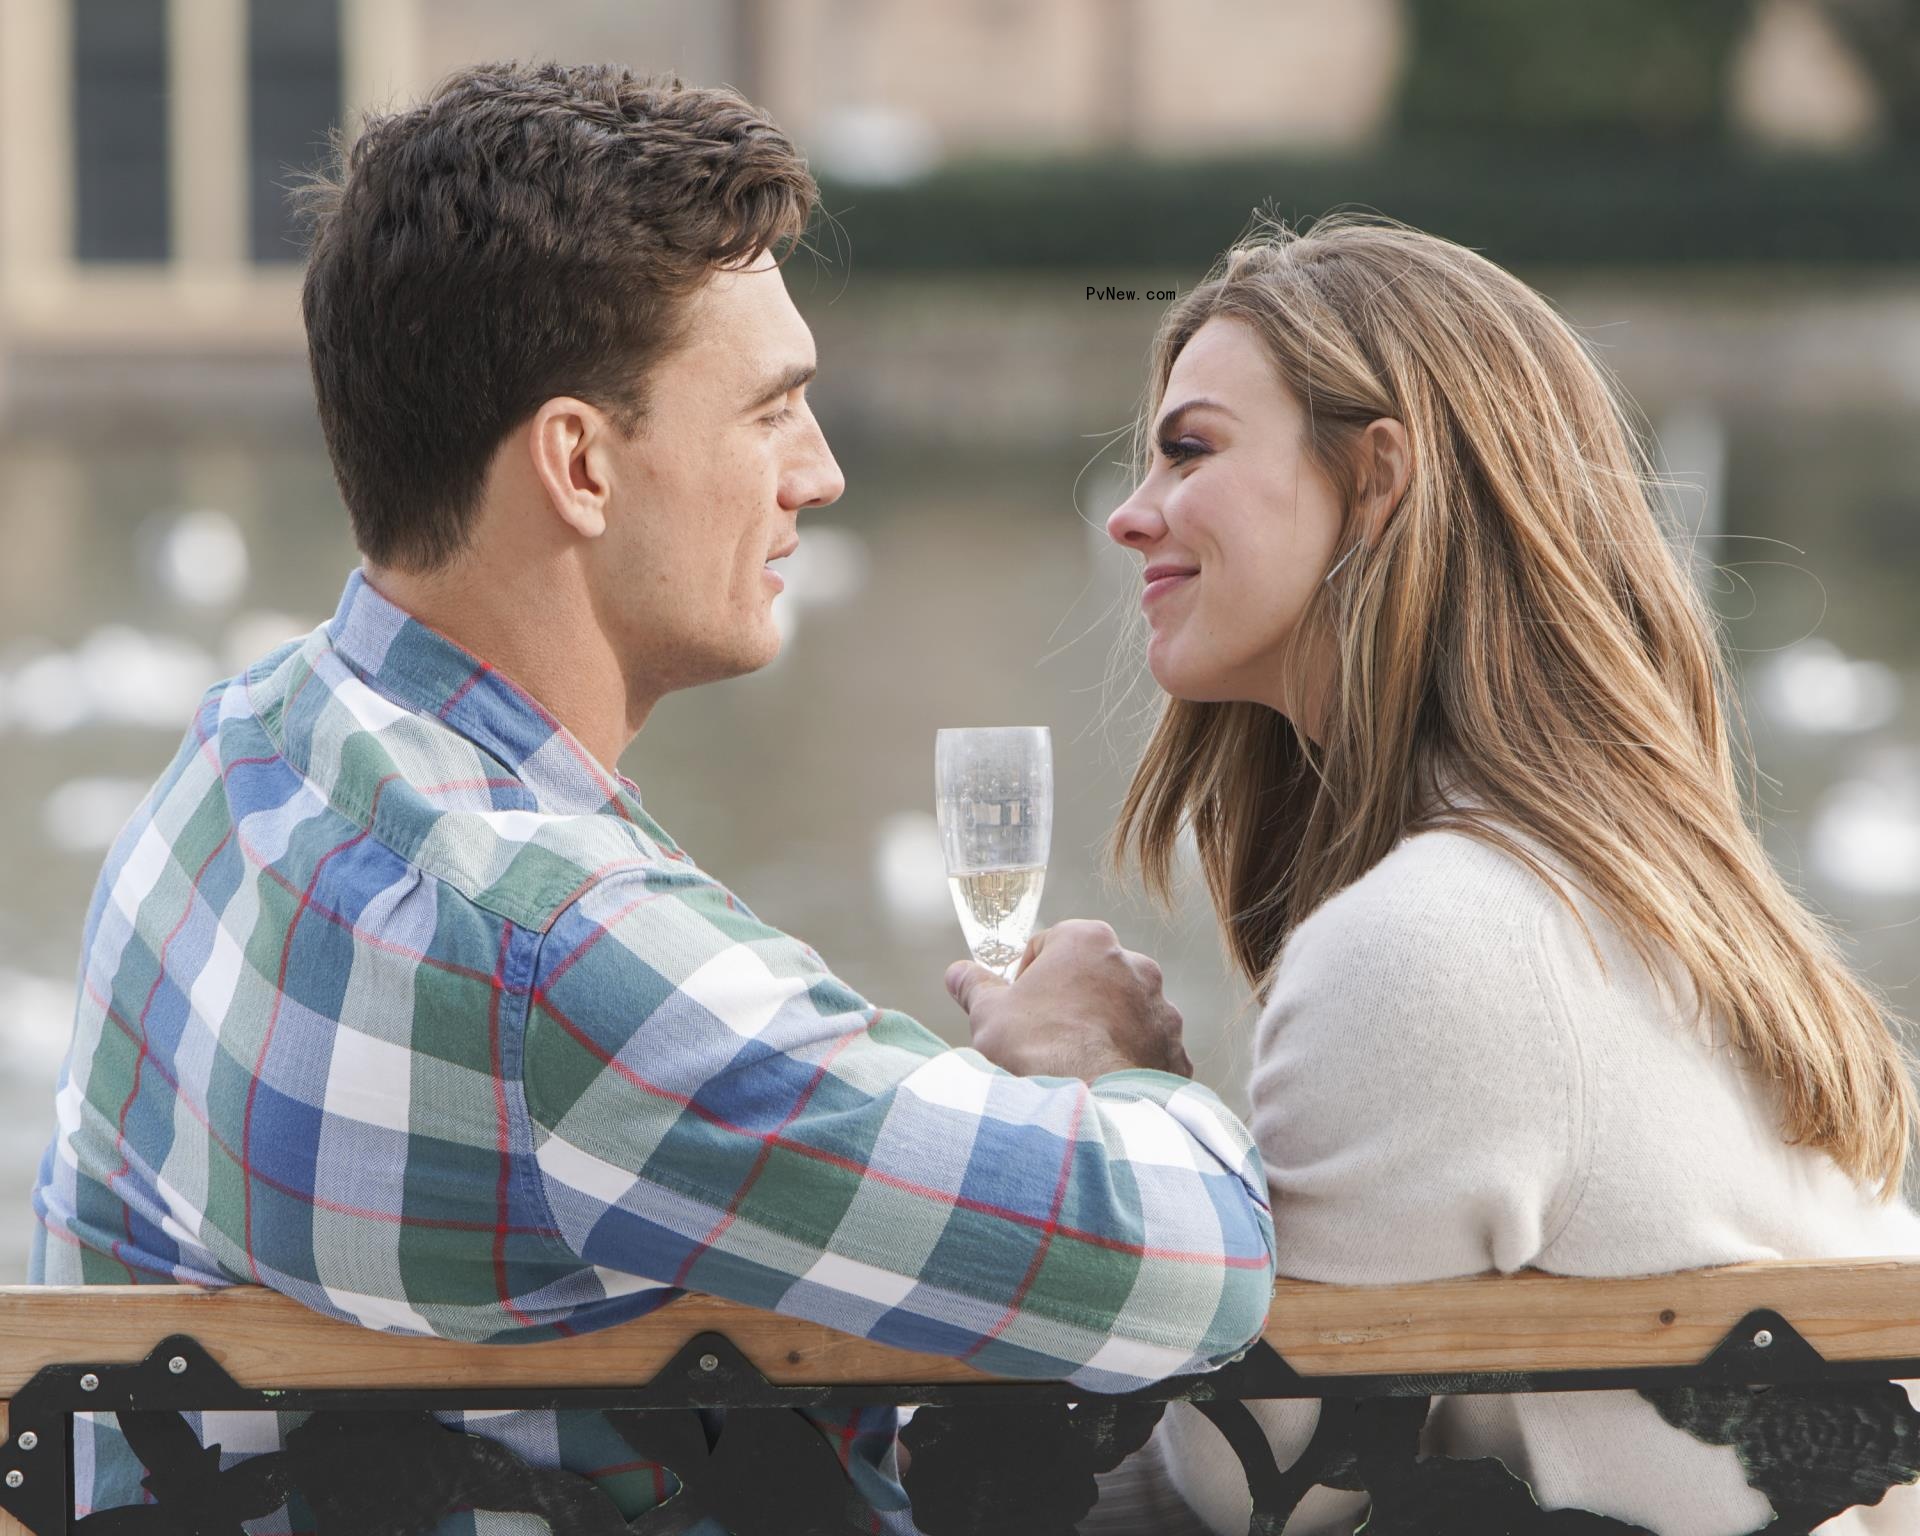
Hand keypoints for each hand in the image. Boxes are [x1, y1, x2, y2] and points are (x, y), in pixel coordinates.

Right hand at [944, 919, 1191, 1081]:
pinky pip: (1147, 1051)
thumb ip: (974, 986)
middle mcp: (1136, 964)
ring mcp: (1161, 1009)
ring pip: (1124, 1014)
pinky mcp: (1175, 1052)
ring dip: (1102, 1031)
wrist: (1088, 1110)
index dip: (1028, 977)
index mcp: (1089, 940)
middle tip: (1043, 1039)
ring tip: (1074, 1067)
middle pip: (1092, 977)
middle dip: (1070, 1001)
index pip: (1051, 945)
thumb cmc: (1035, 1049)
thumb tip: (957, 973)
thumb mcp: (989, 1014)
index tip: (1018, 1009)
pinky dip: (1128, 1064)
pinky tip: (1103, 1086)